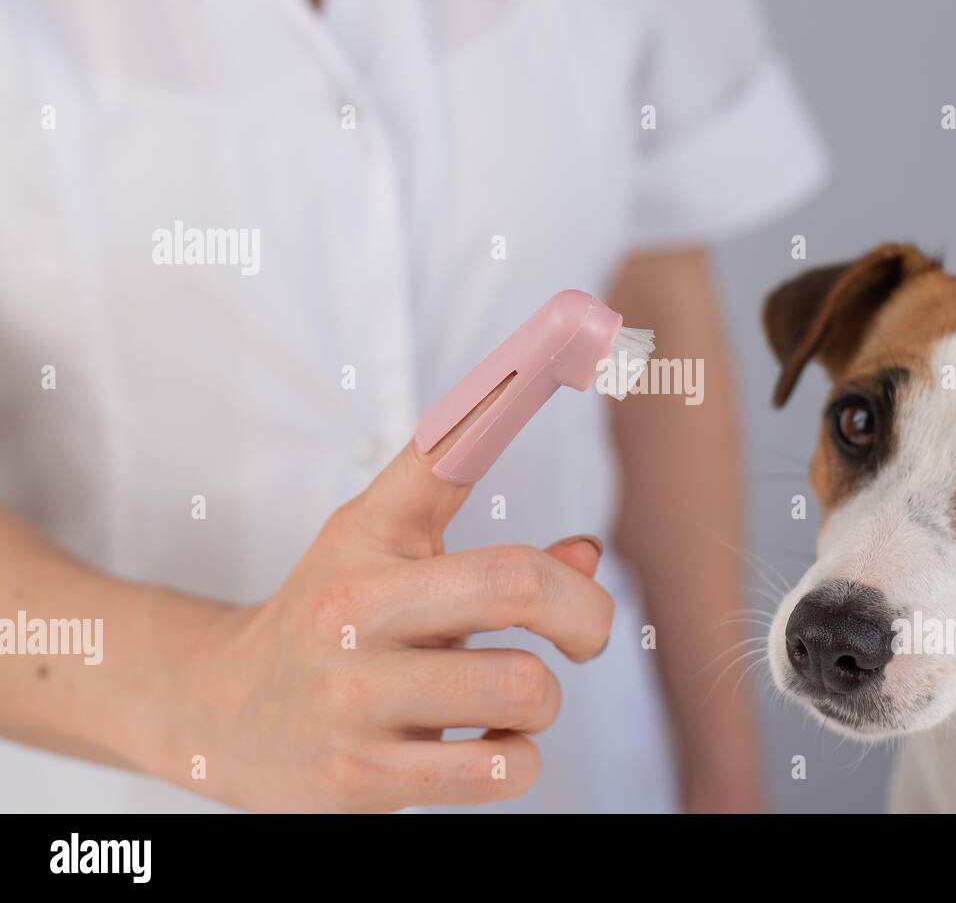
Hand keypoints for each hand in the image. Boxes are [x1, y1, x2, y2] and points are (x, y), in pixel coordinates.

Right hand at [157, 400, 614, 810]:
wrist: (218, 714)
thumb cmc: (331, 619)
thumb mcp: (392, 560)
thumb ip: (494, 552)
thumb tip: (590, 556)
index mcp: (369, 534)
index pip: (447, 449)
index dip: (513, 387)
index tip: (572, 324)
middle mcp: (356, 607)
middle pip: (523, 584)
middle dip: (587, 615)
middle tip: (586, 633)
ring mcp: (354, 697)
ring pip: (527, 690)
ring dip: (541, 701)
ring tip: (506, 700)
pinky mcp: (361, 780)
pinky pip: (502, 770)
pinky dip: (514, 758)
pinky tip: (477, 747)